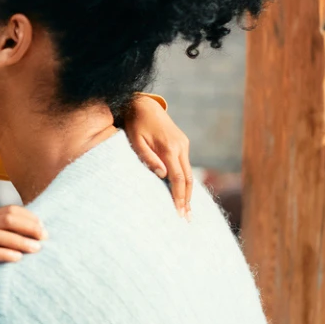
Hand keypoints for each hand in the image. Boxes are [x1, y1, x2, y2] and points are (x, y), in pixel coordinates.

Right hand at [0, 205, 45, 287]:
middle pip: (7, 219)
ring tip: (36, 249)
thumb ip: (5, 231)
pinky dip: (3, 254)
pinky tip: (17, 259)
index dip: (30, 217)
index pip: (11, 210)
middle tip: (44, 239)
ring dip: (20, 241)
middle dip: (29, 227)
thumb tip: (34, 233)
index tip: (44, 229)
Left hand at [124, 94, 192, 218]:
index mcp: (169, 147)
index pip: (177, 178)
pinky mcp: (183, 143)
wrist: (144, 105)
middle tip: (187, 218)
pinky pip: (186, 166)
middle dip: (188, 200)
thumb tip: (162, 175)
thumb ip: (148, 158)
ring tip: (187, 210)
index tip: (179, 212)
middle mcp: (180, 146)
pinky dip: (186, 181)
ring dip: (189, 192)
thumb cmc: (135, 124)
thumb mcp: (135, 141)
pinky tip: (184, 192)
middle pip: (188, 178)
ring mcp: (183, 144)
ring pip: (189, 173)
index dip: (179, 197)